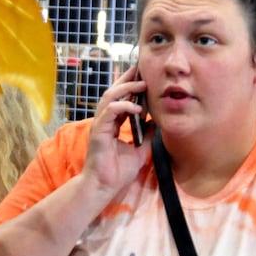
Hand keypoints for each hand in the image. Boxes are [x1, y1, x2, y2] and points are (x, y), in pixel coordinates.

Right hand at [82, 65, 151, 196]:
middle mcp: (104, 121)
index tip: (144, 76)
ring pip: (110, 97)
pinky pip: (110, 112)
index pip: (121, 99)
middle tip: (141, 68)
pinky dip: (123, 106)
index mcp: (112, 124)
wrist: (103, 187)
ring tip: (142, 83)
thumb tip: (157, 122)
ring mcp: (100, 125)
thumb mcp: (140, 150)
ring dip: (126, 88)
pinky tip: (137, 107)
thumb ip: (147, 135)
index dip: (130, 86)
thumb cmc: (117, 172)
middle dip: (127, 79)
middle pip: (114, 92)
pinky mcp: (98, 131)